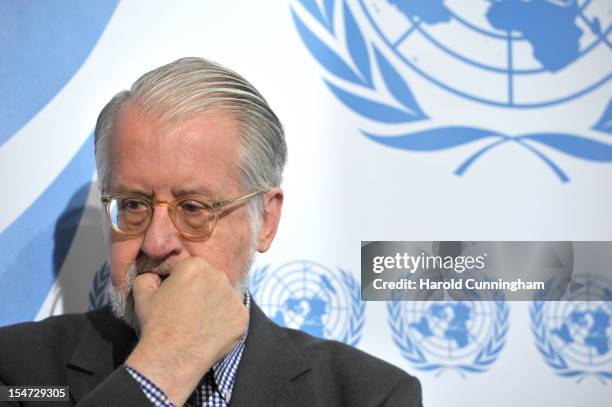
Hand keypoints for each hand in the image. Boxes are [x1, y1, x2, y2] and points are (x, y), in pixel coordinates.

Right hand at [125, 257, 248, 405]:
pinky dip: (226, 323)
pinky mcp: (242, 317)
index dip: (183, 284)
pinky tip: (211, 333)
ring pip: (225, 298)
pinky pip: (235, 316)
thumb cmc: (156, 324)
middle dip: (203, 292)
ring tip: (200, 324)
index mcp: (195, 265)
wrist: (171, 357)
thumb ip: (148, 277)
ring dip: (216, 306)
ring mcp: (234, 297)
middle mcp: (219, 276)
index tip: (178, 299)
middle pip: (212, 281)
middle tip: (190, 312)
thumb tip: (155, 277)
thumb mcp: (143, 295)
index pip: (193, 269)